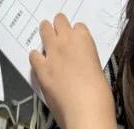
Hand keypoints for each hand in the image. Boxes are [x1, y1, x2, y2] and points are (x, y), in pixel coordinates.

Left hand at [29, 14, 115, 128]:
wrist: (85, 111)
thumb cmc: (100, 95)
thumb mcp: (98, 71)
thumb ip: (87, 61)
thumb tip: (81, 64)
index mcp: (85, 42)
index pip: (79, 27)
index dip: (77, 33)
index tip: (76, 36)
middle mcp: (66, 42)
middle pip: (59, 22)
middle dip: (59, 24)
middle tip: (57, 26)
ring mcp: (51, 53)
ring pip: (45, 31)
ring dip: (45, 31)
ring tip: (45, 30)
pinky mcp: (40, 67)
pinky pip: (33, 54)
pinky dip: (36, 56)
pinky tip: (38, 59)